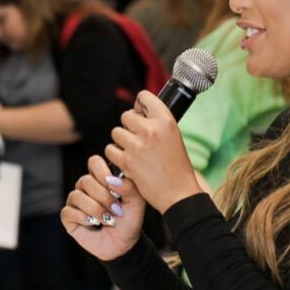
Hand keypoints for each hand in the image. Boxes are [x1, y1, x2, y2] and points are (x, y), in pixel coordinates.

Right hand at [61, 154, 145, 262]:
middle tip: (116, 210)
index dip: (102, 172)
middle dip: (103, 197)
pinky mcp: (68, 217)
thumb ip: (129, 187)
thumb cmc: (129, 220)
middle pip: (86, 180)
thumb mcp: (136, 203)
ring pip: (77, 196)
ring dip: (95, 210)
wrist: (124, 244)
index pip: (94, 162)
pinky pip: (69, 211)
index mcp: (101, 179)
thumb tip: (113, 180)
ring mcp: (76, 202)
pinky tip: (94, 224)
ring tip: (108, 220)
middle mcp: (86, 188)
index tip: (113, 186)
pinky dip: (84, 218)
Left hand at [106, 91, 205, 212]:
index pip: (143, 97)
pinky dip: (116, 156)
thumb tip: (136, 111)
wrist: (178, 193)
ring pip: (116, 133)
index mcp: (166, 121)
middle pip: (126, 116)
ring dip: (121, 142)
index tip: (141, 115)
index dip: (139, 106)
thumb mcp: (173, 136)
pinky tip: (127, 161)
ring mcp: (138, 146)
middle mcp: (151, 130)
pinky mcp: (127, 161)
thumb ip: (156, 123)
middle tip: (138, 140)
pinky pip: (110, 150)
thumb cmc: (177, 166)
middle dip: (129, 127)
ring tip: (134, 152)